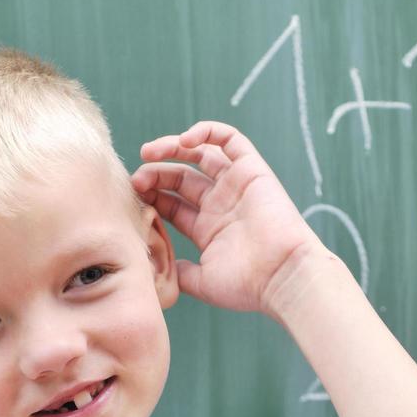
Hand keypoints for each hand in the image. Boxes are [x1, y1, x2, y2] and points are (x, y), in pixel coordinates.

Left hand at [133, 121, 322, 313]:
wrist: (283, 276)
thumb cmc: (247, 285)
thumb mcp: (201, 282)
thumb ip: (178, 272)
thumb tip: (154, 266)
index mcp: (208, 229)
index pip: (171, 204)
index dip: (150, 197)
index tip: (133, 199)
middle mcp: (221, 205)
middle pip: (180, 178)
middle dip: (155, 174)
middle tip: (137, 180)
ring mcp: (236, 187)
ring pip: (200, 154)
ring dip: (172, 148)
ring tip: (149, 152)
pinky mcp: (252, 171)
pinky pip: (230, 140)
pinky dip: (207, 131)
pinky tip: (184, 140)